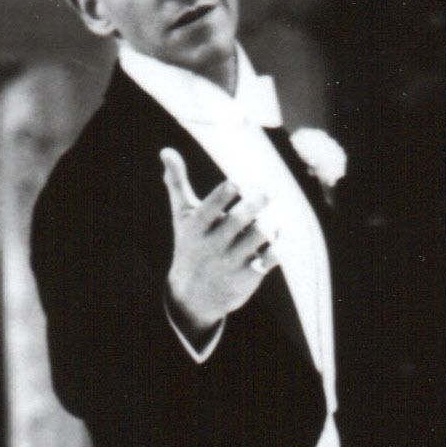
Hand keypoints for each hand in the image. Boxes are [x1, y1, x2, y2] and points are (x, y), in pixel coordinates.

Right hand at [162, 148, 275, 337]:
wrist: (193, 296)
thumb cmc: (191, 244)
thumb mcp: (182, 217)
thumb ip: (177, 183)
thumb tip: (166, 151)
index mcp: (196, 228)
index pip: (209, 209)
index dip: (223, 195)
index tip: (236, 183)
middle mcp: (213, 245)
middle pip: (238, 220)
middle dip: (254, 203)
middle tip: (267, 192)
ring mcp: (231, 261)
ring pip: (258, 237)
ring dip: (269, 225)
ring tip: (272, 218)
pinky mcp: (247, 276)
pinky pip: (269, 259)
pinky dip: (278, 247)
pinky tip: (279, 237)